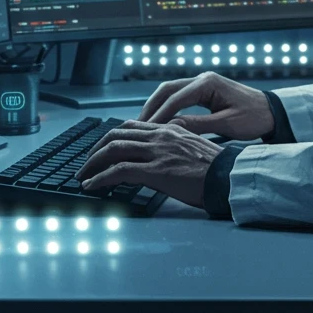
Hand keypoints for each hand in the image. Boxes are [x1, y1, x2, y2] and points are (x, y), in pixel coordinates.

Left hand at [75, 120, 223, 208]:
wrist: (229, 177)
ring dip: (92, 163)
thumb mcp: (193, 149)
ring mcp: (158, 152)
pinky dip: (100, 178)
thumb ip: (173, 147)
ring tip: (83, 176)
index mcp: (170, 129)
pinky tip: (92, 186)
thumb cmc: (216, 168)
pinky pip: (119, 171)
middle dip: (96, 149)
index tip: (102, 150)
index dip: (112, 137)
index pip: (132, 126)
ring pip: (114, 149)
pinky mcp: (156, 170)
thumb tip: (157, 158)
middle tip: (86, 163)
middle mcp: (161, 135)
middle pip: (117, 134)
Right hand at [135, 72, 275, 140]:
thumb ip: (198, 125)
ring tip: (143, 126)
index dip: (159, 116)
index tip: (145, 131)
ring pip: (170, 92)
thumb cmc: (254, 117)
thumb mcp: (227, 124)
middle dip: (150, 108)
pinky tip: (159, 123)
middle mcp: (202, 79)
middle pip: (167, 90)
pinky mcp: (204, 91)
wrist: (272, 112)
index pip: (175, 99)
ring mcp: (202, 83)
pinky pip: (179, 97)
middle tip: (136, 127)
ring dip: (156, 107)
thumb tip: (171, 129)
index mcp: (208, 83)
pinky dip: (167, 108)